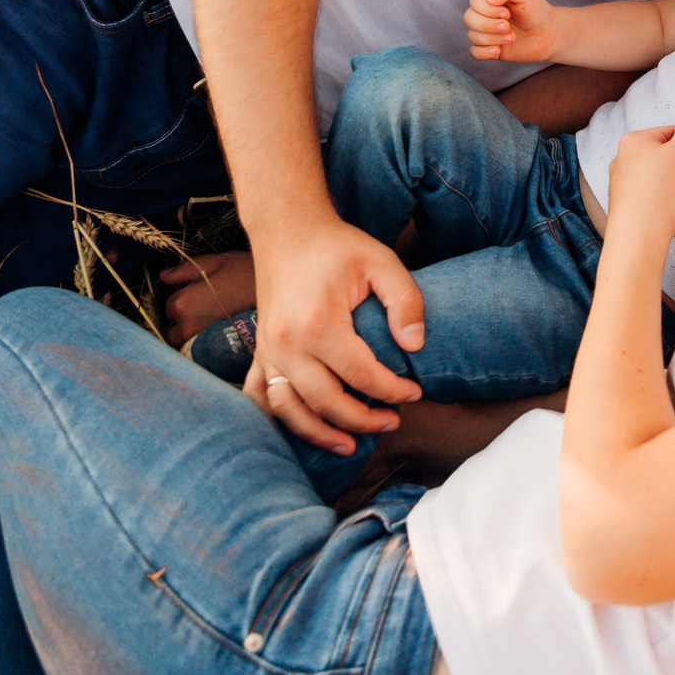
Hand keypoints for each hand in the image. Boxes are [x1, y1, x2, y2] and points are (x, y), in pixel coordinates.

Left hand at [160, 250, 256, 345]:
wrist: (281, 295)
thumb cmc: (247, 274)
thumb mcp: (216, 263)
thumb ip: (185, 270)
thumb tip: (164, 276)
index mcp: (182, 304)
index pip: (170, 306)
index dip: (184, 298)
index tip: (201, 294)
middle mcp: (187, 328)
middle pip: (175, 330)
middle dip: (186, 321)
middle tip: (209, 310)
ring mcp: (202, 343)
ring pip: (188, 344)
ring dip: (196, 335)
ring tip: (216, 323)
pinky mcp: (218, 354)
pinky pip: (203, 354)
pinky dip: (207, 347)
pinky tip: (222, 335)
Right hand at [241, 215, 426, 453]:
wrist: (288, 230)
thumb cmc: (338, 246)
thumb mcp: (382, 261)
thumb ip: (406, 301)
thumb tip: (414, 346)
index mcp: (319, 322)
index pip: (361, 375)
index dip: (392, 391)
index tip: (415, 393)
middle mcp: (287, 343)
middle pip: (326, 401)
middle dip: (364, 420)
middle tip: (393, 421)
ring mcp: (268, 350)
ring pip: (290, 410)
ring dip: (320, 433)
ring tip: (352, 444)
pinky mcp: (260, 352)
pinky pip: (262, 398)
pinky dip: (281, 419)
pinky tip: (306, 429)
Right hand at [465, 0, 559, 62]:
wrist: (549, 33)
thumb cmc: (537, 10)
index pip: (474, 1)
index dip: (487, 9)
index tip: (508, 13)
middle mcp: (484, 15)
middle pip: (469, 18)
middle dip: (488, 25)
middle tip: (508, 27)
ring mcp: (486, 33)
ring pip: (472, 36)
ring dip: (492, 38)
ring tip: (511, 37)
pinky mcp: (490, 49)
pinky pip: (474, 52)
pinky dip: (484, 52)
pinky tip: (498, 51)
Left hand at [605, 122, 674, 249]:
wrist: (640, 236)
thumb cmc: (663, 192)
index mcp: (633, 141)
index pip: (674, 133)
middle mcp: (621, 160)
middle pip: (667, 155)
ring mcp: (621, 185)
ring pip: (661, 177)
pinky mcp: (625, 207)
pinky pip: (653, 196)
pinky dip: (666, 201)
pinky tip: (673, 212)